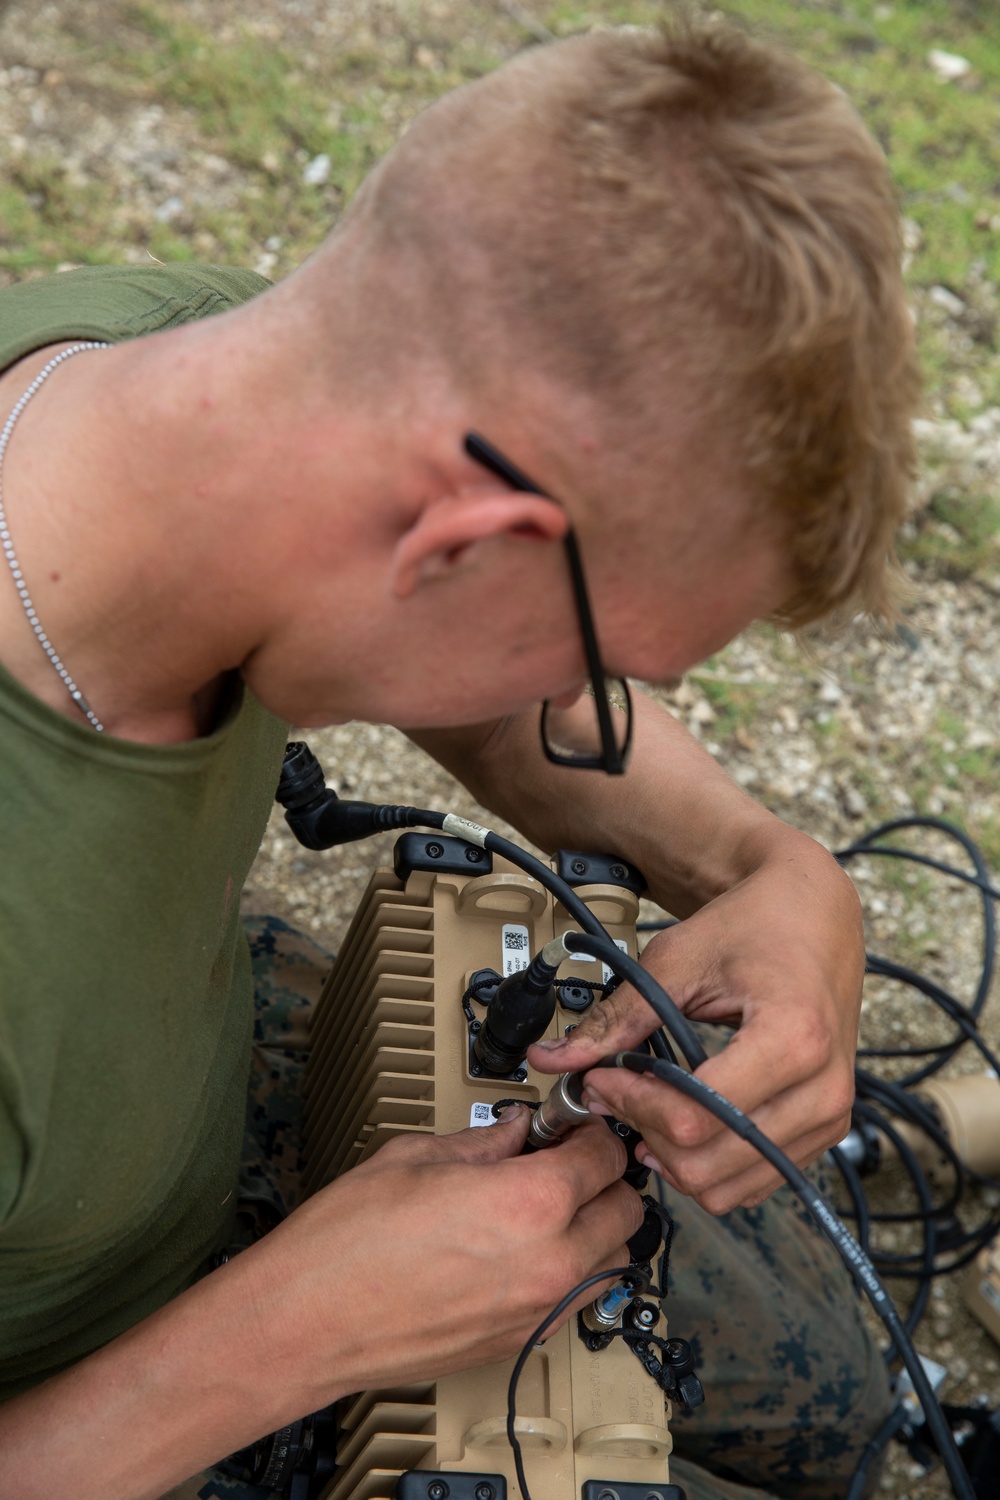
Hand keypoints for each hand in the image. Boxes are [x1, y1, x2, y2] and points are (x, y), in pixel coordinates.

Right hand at [0, 1108, 641, 1499]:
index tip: (573, 1121)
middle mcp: (549, 1262)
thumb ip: (482, 1141)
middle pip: (625, 1211)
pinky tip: (528, 1251)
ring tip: (553, 1206)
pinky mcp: (517, 1343)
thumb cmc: (344, 1243)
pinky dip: (571, 1273)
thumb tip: (512, 1133)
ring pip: (612, 1263)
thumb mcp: (415, 1156)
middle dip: (603, 1177)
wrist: (305, 1322)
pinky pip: (576, 1302)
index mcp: (530, 1201)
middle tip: (567, 1157)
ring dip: (597, 1229)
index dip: (591, 1127)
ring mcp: (537, 1311)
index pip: (604, 1154)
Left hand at [529, 836, 862, 1213]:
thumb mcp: (678, 959)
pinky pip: (753, 1182)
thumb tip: (552, 1058)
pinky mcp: (825, 1129)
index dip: (631, 1101)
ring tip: (643, 1106)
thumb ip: (617, 1018)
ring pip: (727, 1187)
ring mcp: (829, 1116)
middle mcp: (822, 1088)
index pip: (693, 1115)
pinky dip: (706, 1165)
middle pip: (706, 1161)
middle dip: (643, 1128)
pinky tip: (679, 1123)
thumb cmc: (757, 926)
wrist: (814, 915)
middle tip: (613, 1089)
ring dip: (671, 1156)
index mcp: (794, 1037)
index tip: (600, 1075)